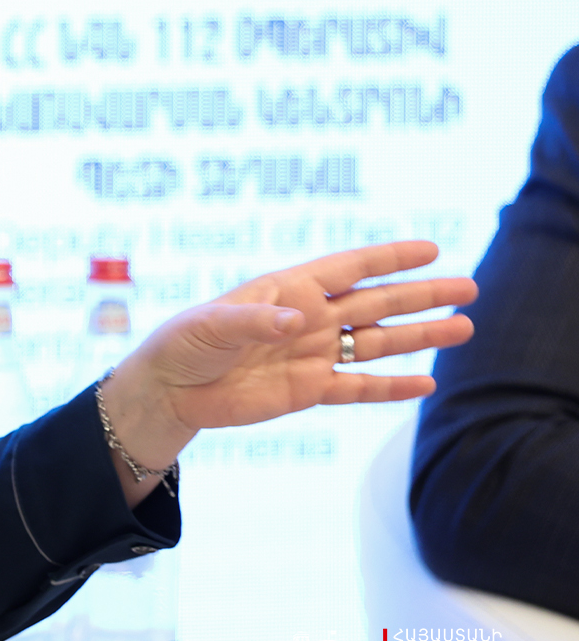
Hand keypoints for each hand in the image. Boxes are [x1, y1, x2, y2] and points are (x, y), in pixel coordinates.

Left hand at [101, 241, 475, 502]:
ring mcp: (313, 354)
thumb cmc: (185, 343)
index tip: (431, 249)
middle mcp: (309, 319)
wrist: (171, 389)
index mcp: (288, 290)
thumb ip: (255, 321)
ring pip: (378, 343)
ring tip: (464, 328)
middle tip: (469, 287)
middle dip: (422, 295)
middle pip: (377, 303)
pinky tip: (427, 382)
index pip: (349, 268)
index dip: (389, 258)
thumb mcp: (212, 325)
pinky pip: (359, 388)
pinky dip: (392, 387)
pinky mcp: (308, 390)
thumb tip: (297, 321)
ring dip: (420, 337)